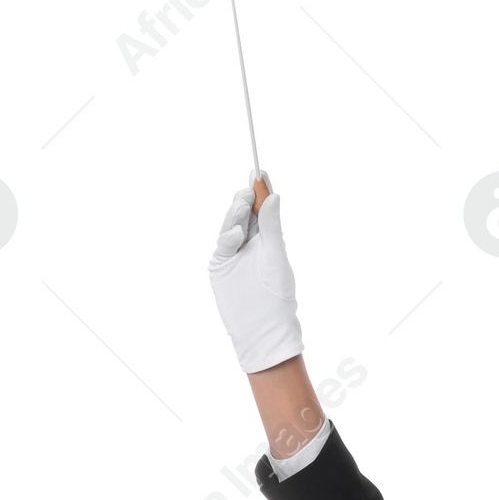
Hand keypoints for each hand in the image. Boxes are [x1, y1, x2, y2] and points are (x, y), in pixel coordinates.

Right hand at [208, 174, 304, 373]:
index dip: (260, 189)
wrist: (264, 328)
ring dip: (237, 213)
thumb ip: (273, 227)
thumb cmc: (278, 297)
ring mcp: (233, 254)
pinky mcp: (220, 266)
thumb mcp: (277, 257)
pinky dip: (229, 236)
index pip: (262, 209)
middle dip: (246, 199)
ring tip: (245, 205)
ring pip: (230, 224)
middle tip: (250, 188)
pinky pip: (222, 244)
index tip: (259, 170)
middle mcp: (250, 244)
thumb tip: (274, 195)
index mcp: (268, 240)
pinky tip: (238, 233)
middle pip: (243, 213)